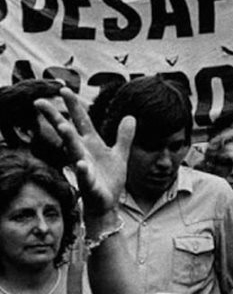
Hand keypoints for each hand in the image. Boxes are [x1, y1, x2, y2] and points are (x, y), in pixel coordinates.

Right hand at [34, 88, 134, 216]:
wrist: (107, 204)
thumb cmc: (109, 179)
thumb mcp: (119, 155)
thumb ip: (123, 137)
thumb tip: (130, 117)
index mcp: (91, 144)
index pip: (81, 121)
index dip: (74, 106)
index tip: (63, 89)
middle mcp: (84, 153)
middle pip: (68, 132)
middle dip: (55, 117)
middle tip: (39, 102)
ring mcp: (85, 168)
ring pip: (74, 151)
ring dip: (68, 140)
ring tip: (63, 127)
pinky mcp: (90, 184)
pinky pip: (85, 176)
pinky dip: (83, 170)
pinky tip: (81, 164)